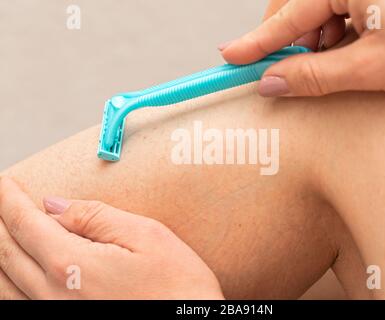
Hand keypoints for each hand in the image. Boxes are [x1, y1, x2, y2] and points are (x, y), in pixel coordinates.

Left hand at [0, 177, 223, 299]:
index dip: (10, 199)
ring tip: (3, 229)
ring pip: (5, 281)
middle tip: (1, 199)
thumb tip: (55, 205)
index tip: (4, 182)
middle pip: (8, 251)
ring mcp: (57, 314)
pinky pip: (18, 302)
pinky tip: (14, 270)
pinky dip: (8, 280)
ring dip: (0, 250)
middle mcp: (54, 295)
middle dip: (1, 220)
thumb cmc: (178, 285)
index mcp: (72, 265)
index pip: (26, 223)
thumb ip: (96, 217)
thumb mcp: (146, 236)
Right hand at [220, 0, 384, 96]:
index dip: (257, 41)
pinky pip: (344, 11)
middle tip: (286, 72)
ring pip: (322, 12)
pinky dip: (339, 35)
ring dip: (318, 42)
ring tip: (338, 65)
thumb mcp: (371, 68)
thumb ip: (313, 75)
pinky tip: (352, 52)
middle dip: (292, 41)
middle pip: (302, 6)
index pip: (289, 15)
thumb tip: (270, 83)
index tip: (229, 56)